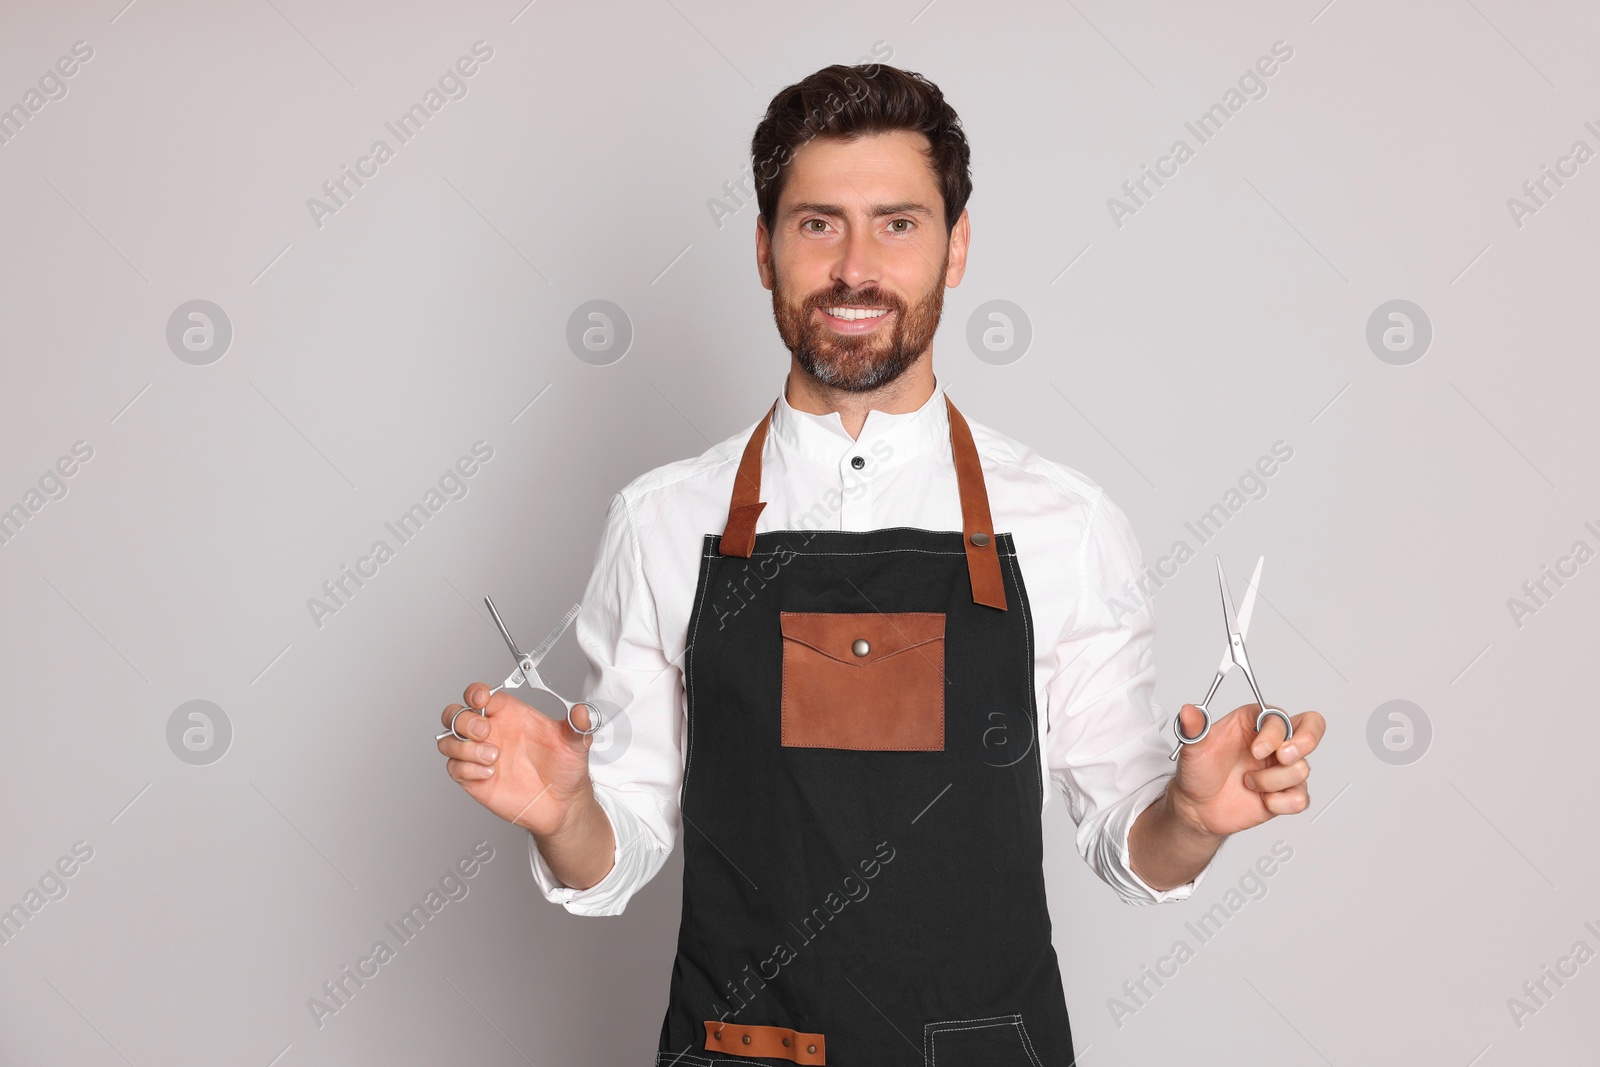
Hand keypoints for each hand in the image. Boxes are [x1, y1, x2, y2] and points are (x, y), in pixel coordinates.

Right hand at [436, 682, 599, 837]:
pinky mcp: (475, 779)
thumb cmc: (565, 769)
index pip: (480, 694)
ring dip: (464, 746)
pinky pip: (454, 768)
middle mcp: (492, 732)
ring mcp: (480, 755)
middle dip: (464, 719)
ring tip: (493, 757)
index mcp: (510, 715)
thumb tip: (583, 711)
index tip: (482, 699)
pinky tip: (490, 773)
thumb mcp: (576, 744)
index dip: (475, 693)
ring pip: (448, 740)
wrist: (563, 804)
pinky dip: (467, 768)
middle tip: (486, 730)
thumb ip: (579, 726)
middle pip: (455, 714)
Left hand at [1169, 702, 1324, 837]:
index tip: (1256, 750)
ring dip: (1271, 781)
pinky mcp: (1287, 793)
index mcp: (1254, 723)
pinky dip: (1280, 803)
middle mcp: (1274, 742)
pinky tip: (1262, 800)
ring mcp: (1282, 768)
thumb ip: (1193, 729)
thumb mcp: (1192, 749)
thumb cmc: (1199, 772)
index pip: (1280, 717)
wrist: (1197, 807)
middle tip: (1282, 757)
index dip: (1274, 733)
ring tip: (1249, 782)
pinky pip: (1301, 798)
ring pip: (1302, 769)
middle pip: (1313, 727)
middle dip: (1305, 741)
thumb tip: (1188, 711)